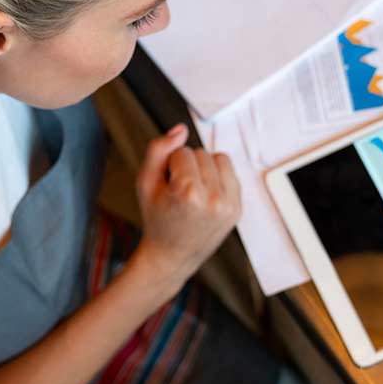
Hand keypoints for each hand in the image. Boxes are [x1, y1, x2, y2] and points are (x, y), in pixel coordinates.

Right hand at [132, 124, 241, 294]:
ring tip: (193, 191)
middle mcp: (212, 199)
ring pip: (218, 158)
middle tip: (179, 191)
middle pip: (201, 153)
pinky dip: (218, 178)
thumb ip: (158, 150)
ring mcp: (228, 205)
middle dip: (188, 166)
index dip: (170, 165)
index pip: (182, 151)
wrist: (172, 254)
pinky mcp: (237, 208)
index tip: (168, 186)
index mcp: (188, 193)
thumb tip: (181, 129)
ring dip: (205, 168)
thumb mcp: (145, 182)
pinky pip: (230, 172)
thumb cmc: (157, 218)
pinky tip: (206, 195)